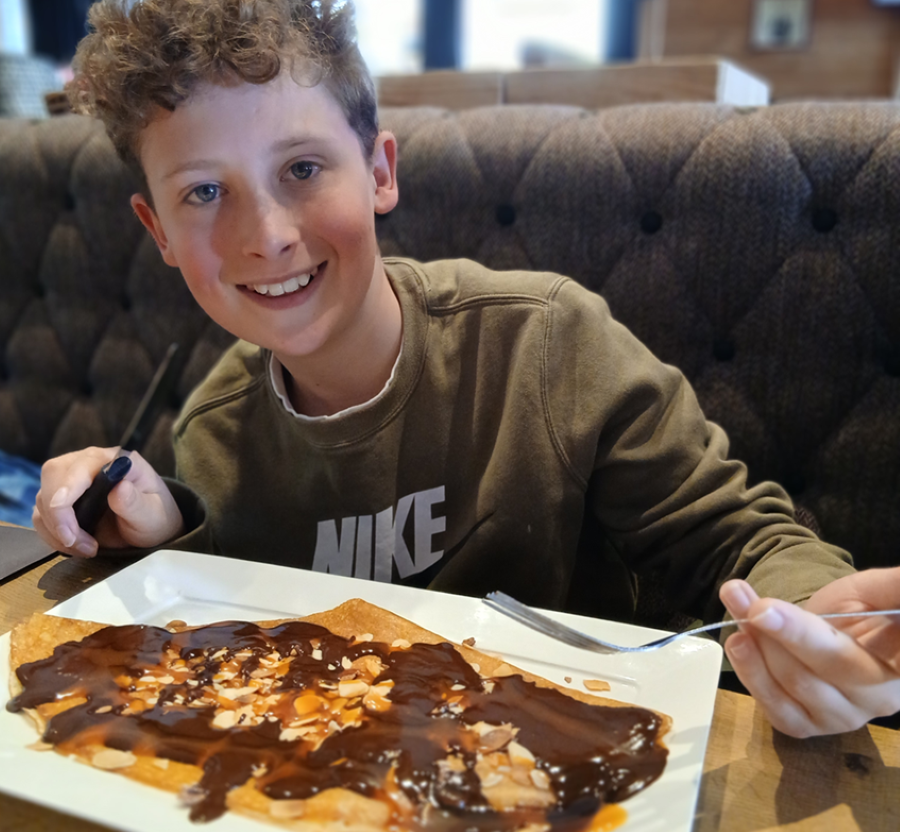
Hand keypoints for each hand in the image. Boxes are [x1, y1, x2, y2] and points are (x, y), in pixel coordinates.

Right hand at [32, 447, 184, 556]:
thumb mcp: (153, 515)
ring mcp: (72, 481)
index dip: (68, 488)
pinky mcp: (61, 501)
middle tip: (76, 542)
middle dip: (58, 514)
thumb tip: (118, 488)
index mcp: (116, 460)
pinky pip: (41, 516)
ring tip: (88, 548)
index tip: (62, 513)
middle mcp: (90, 464)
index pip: (82, 465)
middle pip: (52, 476)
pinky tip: (77, 546)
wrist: (150, 529)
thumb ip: (135, 503)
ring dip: (57, 530)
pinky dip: (52, 535)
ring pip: (43, 499)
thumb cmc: (155, 517)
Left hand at [720, 568, 899, 737]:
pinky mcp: (808, 727)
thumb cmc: (862, 610)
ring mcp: (844, 718)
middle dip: (785, 629)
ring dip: (759, 643)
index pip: (891, 657)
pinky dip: (750, 672)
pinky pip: (776, 708)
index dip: (833, 639)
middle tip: (748, 598)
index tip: (799, 618)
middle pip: (830, 665)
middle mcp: (881, 698)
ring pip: (796, 683)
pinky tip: (738, 643)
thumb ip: (892, 587)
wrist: (835, 637)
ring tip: (737, 604)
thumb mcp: (876, 590)